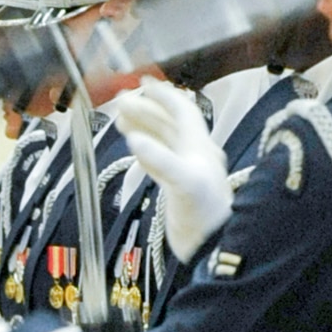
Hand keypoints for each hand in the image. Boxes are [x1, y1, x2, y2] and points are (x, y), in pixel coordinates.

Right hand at [115, 79, 230, 260]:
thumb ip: (160, 160)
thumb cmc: (204, 214)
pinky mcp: (177, 187)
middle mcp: (194, 154)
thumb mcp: (183, 183)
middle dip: (145, 109)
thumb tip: (134, 139)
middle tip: (121, 102)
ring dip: (142, 127)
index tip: (142, 83)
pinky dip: (144, 149)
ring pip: (162, 140)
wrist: (211, 247)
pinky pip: (159, 160)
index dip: (163, 95)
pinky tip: (133, 147)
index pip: (181, 110)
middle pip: (168, 122)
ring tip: (120, 120)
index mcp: (199, 146)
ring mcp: (186, 170)